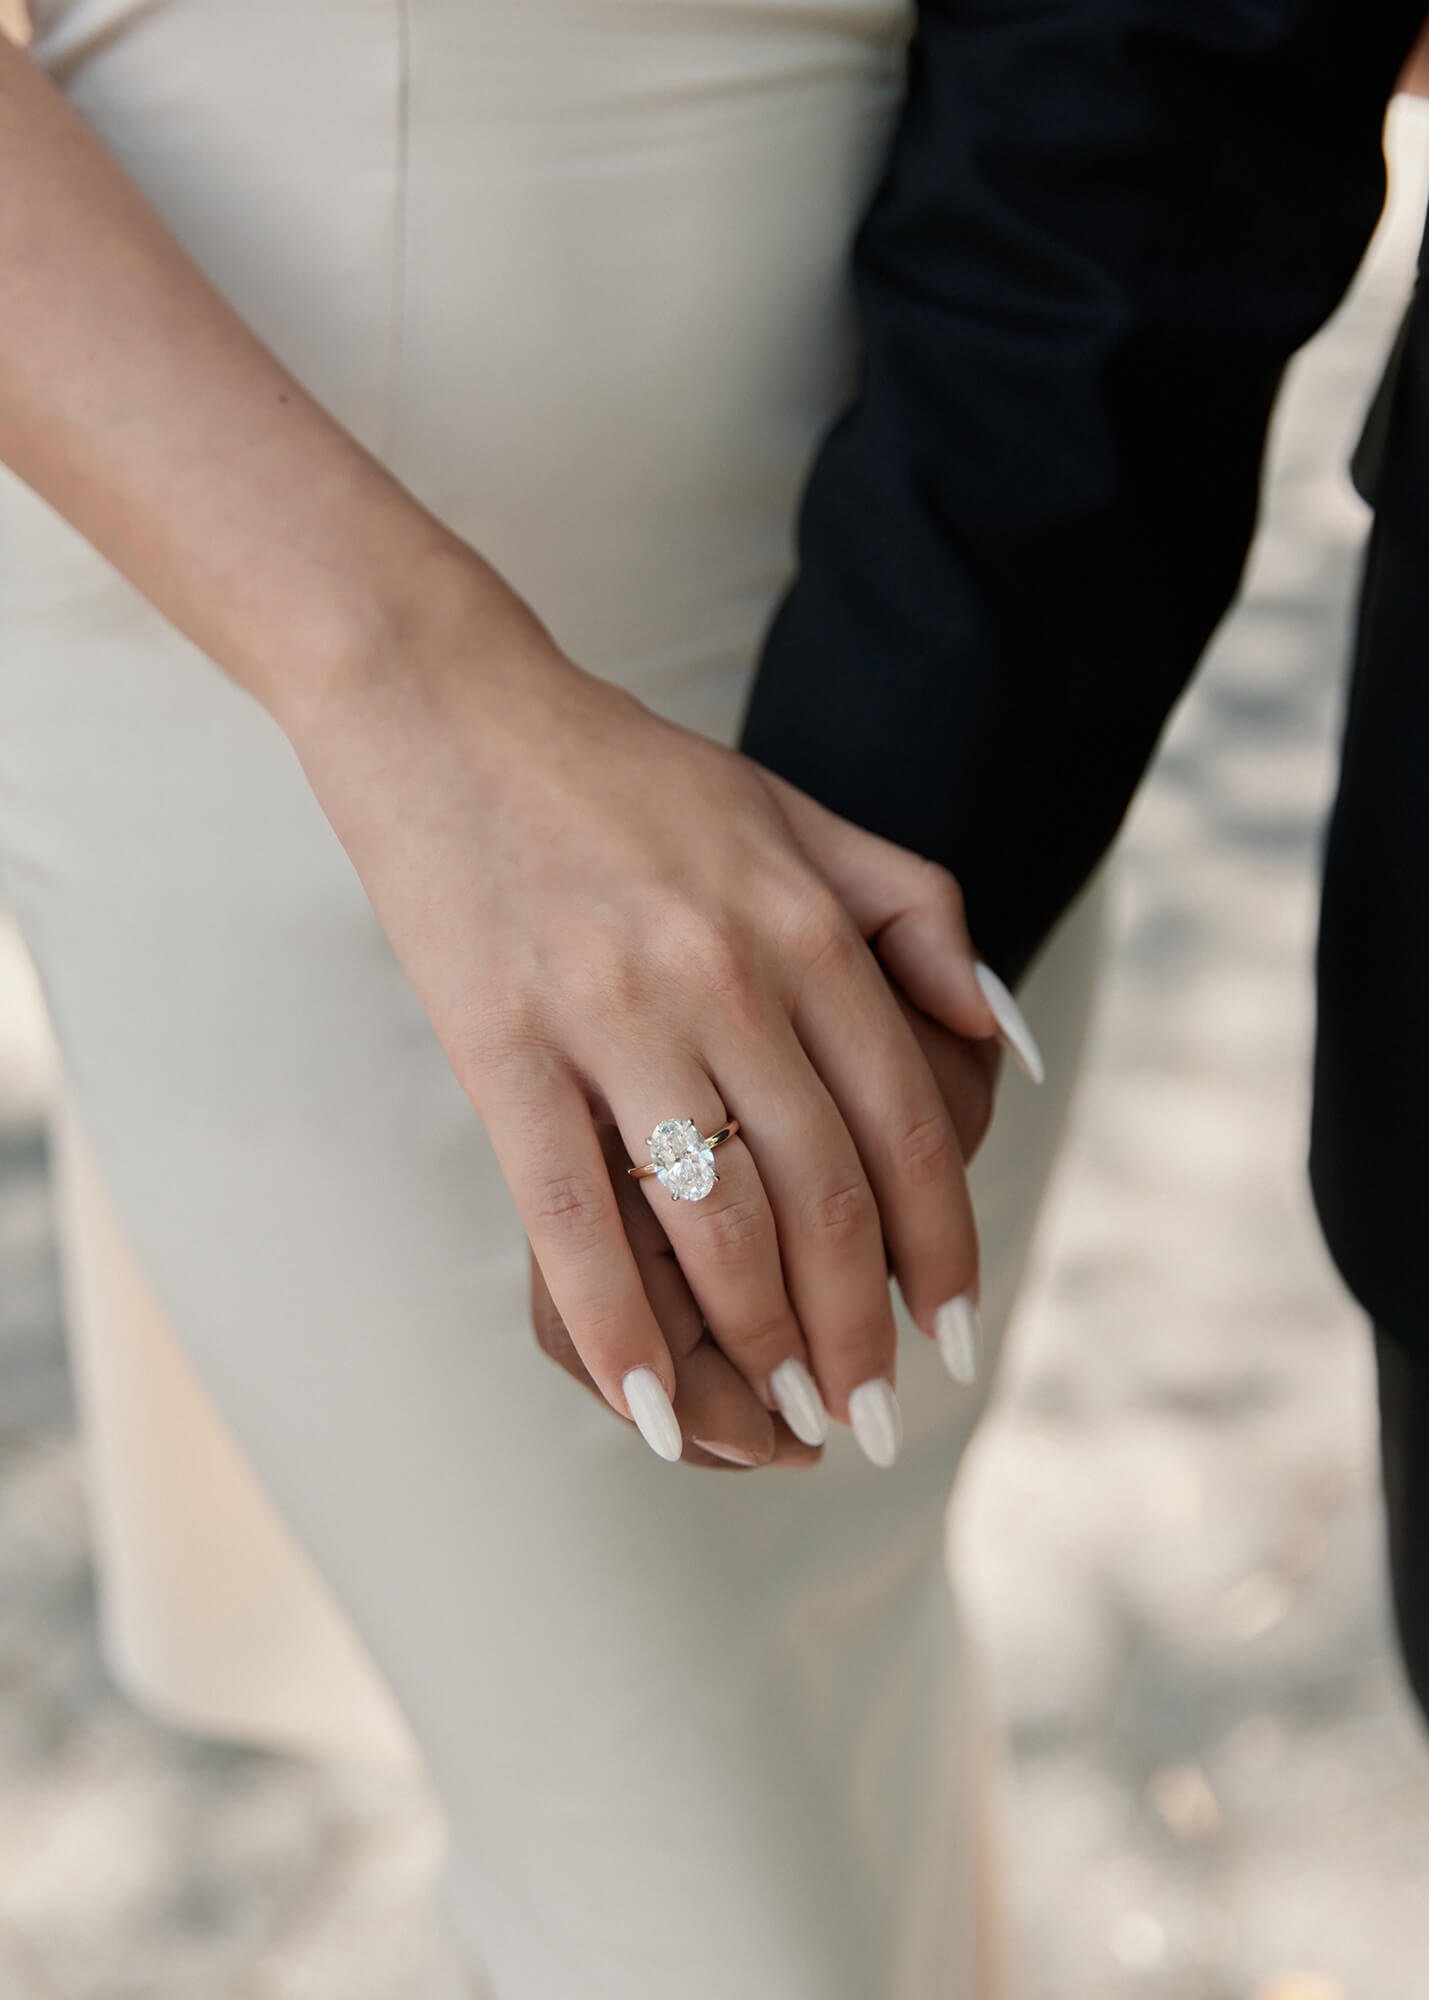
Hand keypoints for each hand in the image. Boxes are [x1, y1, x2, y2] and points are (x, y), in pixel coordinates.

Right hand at [289, 557, 1019, 1462]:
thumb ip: (913, 912)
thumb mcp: (793, 812)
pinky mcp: (503, 1043)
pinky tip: (650, 1407)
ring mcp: (612, 1013)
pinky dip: (616, 1326)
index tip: (952, 1332)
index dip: (941, 1244)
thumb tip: (996, 1038)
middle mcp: (728, 976)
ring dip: (763, 1345)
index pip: (906, 1122)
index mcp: (806, 923)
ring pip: (715, 1221)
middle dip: (860, 1331)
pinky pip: (570, 1213)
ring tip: (790, 1423)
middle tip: (870, 1419)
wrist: (447, 702)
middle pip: (825, 1196)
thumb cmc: (625, 772)